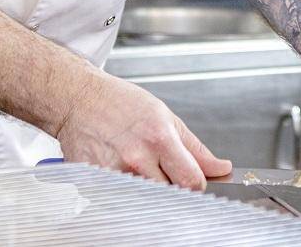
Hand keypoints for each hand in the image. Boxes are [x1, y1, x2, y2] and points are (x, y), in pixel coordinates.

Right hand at [55, 71, 230, 189]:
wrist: (79, 99)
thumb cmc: (120, 104)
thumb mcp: (165, 116)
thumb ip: (194, 148)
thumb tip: (221, 168)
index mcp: (159, 139)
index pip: (192, 182)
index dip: (198, 184)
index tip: (193, 180)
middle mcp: (137, 158)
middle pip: (171, 196)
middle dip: (173, 187)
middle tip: (163, 171)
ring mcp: (115, 173)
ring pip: (146, 200)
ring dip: (149, 190)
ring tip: (139, 167)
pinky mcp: (96, 182)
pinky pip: (120, 199)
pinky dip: (125, 192)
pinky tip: (120, 170)